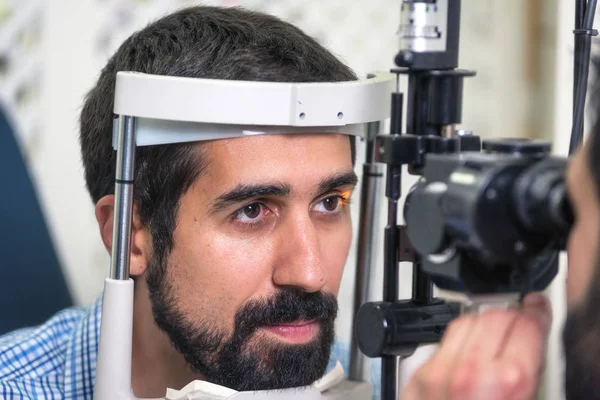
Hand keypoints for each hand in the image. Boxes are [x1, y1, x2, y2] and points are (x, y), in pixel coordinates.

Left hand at [401, 293, 551, 399]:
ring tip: (493, 342)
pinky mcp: (419, 377)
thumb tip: (533, 353)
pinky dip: (459, 342)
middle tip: (519, 327)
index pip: (526, 323)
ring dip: (483, 325)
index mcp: (507, 382)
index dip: (536, 314)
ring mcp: (440, 371)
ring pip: (467, 321)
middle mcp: (470, 370)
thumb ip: (529, 377)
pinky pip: (443, 341)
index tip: (537, 310)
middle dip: (511, 318)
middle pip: (496, 316)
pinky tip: (468, 357)